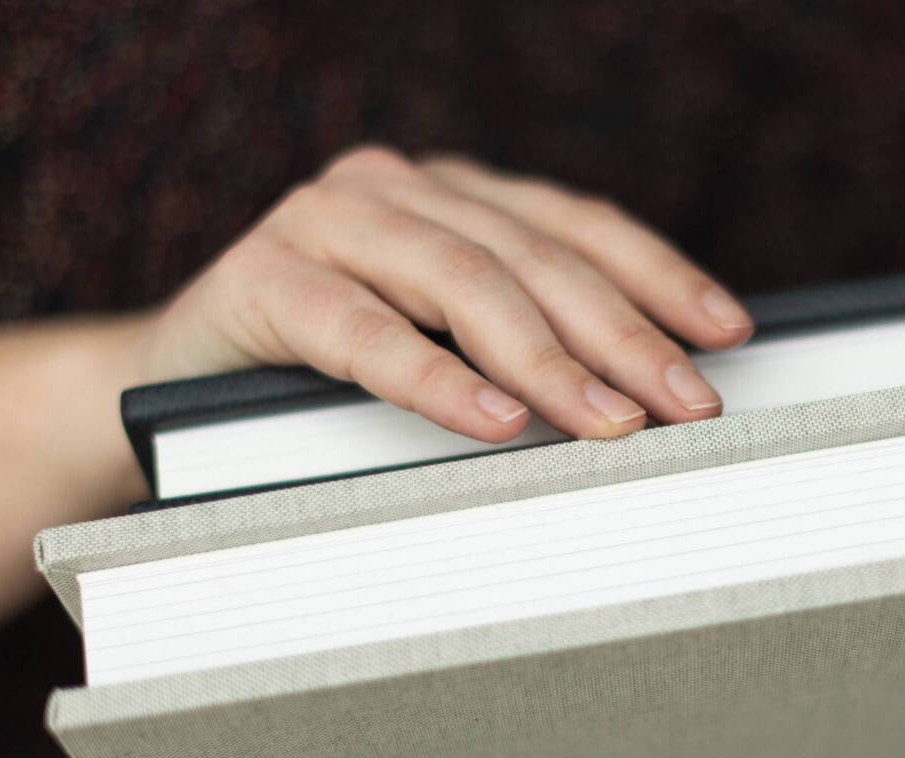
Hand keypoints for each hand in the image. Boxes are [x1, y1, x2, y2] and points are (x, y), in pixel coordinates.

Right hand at [141, 145, 752, 440]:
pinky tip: (493, 419)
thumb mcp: (445, 343)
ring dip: (547, 361)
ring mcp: (330, 221)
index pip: (578, 228)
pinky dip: (436, 378)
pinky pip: (365, 330)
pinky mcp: (265, 277)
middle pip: (537, 258)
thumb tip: (642, 398)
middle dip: (623, 335)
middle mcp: (401, 189)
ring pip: (463, 282)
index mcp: (457, 196)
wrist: (179, 379)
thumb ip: (523, 345)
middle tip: (683, 403)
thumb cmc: (330, 368)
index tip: (725, 334)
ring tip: (608, 422)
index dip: (660, 277)